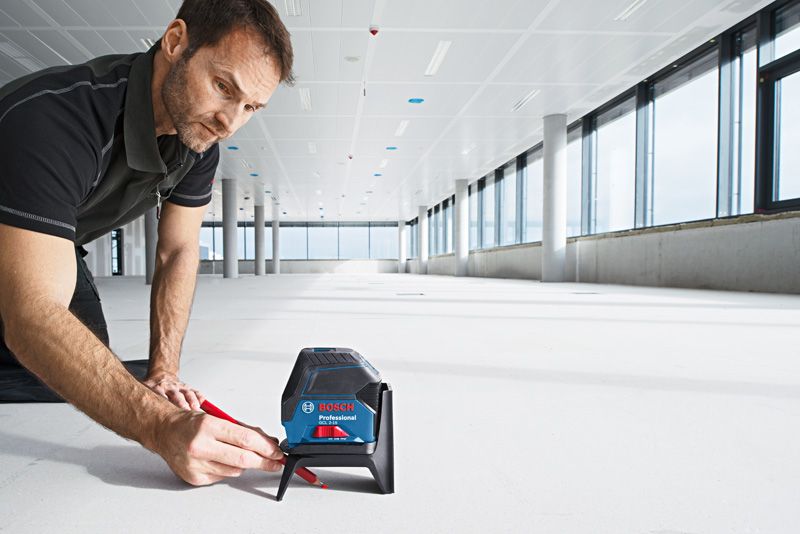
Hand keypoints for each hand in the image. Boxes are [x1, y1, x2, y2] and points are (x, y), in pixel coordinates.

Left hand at [143, 373, 205, 410]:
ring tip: (196, 410)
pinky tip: (202, 404)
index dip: (165, 404)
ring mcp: (180, 386)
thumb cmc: (153, 389)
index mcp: (157, 389)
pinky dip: (200, 398)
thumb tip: (145, 427)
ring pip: (187, 393)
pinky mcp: (187, 387)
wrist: (161, 376)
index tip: (169, 414)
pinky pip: (196, 392)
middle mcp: (169, 387)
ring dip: (192, 401)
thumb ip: (146, 408)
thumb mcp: (145, 395)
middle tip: (186, 413)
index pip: (161, 396)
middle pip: (176, 395)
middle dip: (182, 404)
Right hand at [153, 410, 283, 485]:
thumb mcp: (217, 418)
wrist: (164, 432)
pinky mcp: (194, 477)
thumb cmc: (190, 424)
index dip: (266, 447)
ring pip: (234, 470)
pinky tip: (222, 460)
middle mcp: (200, 446)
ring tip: (239, 454)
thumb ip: (242, 430)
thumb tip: (267, 441)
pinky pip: (222, 477)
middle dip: (264, 462)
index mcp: (208, 426)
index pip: (246, 439)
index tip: (276, 452)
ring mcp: (196, 464)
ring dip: (245, 464)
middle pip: (243, 459)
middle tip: (275, 462)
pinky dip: (228, 469)